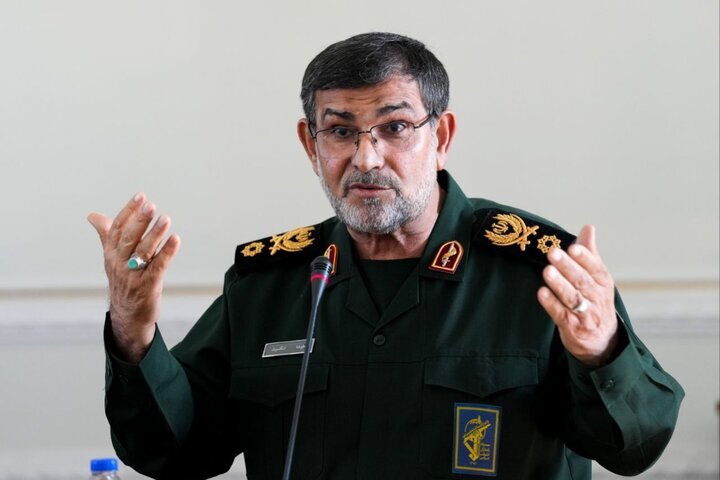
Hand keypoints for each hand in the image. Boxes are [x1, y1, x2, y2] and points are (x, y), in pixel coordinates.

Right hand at [88, 193, 180, 362]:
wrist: (127, 316)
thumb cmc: (123, 282)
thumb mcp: (113, 258)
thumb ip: (107, 235)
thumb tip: (93, 215)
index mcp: (111, 254)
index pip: (117, 229)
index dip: (128, 212)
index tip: (140, 196)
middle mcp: (119, 264)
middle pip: (129, 239)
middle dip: (140, 221)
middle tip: (151, 205)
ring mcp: (132, 277)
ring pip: (143, 252)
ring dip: (155, 234)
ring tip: (166, 219)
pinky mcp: (147, 287)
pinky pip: (157, 267)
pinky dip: (166, 253)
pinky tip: (175, 240)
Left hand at [537, 225, 617, 366]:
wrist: (602, 340)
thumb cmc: (596, 301)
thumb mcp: (597, 278)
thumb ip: (590, 253)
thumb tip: (588, 227)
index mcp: (603, 283)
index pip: (596, 268)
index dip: (585, 258)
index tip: (573, 246)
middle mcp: (597, 298)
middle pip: (582, 281)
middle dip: (568, 267)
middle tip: (553, 253)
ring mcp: (586, 314)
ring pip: (573, 298)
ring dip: (559, 284)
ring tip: (547, 271)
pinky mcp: (573, 328)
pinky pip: (561, 315)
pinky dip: (551, 304)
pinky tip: (541, 293)